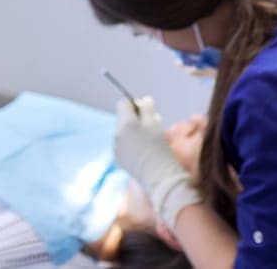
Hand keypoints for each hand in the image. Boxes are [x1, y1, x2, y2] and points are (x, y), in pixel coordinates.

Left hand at [115, 96, 201, 231]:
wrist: (159, 177)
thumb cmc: (160, 149)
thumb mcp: (155, 125)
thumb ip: (147, 109)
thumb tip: (143, 100)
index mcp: (125, 123)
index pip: (123, 103)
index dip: (135, 105)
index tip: (146, 111)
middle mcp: (116, 134)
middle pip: (123, 118)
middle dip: (136, 119)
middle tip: (153, 123)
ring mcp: (116, 147)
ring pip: (124, 132)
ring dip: (134, 132)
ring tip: (151, 139)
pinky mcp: (118, 159)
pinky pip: (123, 145)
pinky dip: (132, 145)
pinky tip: (144, 152)